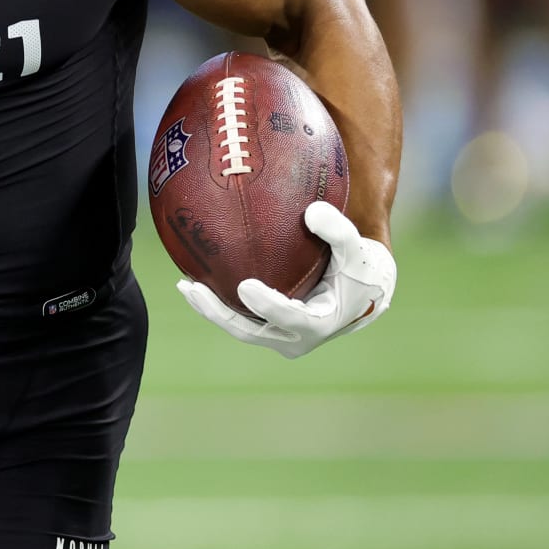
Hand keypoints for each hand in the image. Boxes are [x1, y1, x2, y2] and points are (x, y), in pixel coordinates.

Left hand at [176, 201, 395, 359]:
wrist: (364, 290)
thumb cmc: (361, 266)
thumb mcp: (358, 248)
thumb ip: (338, 230)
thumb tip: (312, 211)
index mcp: (319, 323)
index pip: (290, 318)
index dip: (267, 306)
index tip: (245, 286)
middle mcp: (296, 337)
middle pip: (250, 331)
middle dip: (219, 314)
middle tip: (193, 289)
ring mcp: (279, 335)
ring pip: (239, 326)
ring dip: (211, 309)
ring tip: (184, 286)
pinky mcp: (269, 326)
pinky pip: (239, 316)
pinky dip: (219, 300)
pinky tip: (195, 277)